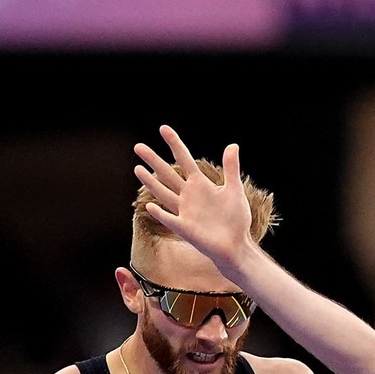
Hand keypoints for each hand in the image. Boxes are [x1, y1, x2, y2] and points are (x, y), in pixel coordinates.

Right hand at [134, 128, 253, 274]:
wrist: (237, 244)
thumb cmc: (236, 219)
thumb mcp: (234, 190)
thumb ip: (231, 168)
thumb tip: (232, 145)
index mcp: (200, 185)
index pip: (184, 159)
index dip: (174, 144)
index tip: (163, 129)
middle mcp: (188, 196)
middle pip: (167, 174)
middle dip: (153, 160)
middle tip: (138, 146)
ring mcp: (185, 211)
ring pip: (163, 193)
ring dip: (150, 182)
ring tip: (137, 168)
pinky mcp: (185, 228)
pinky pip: (170, 219)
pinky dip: (160, 213)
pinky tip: (149, 204)